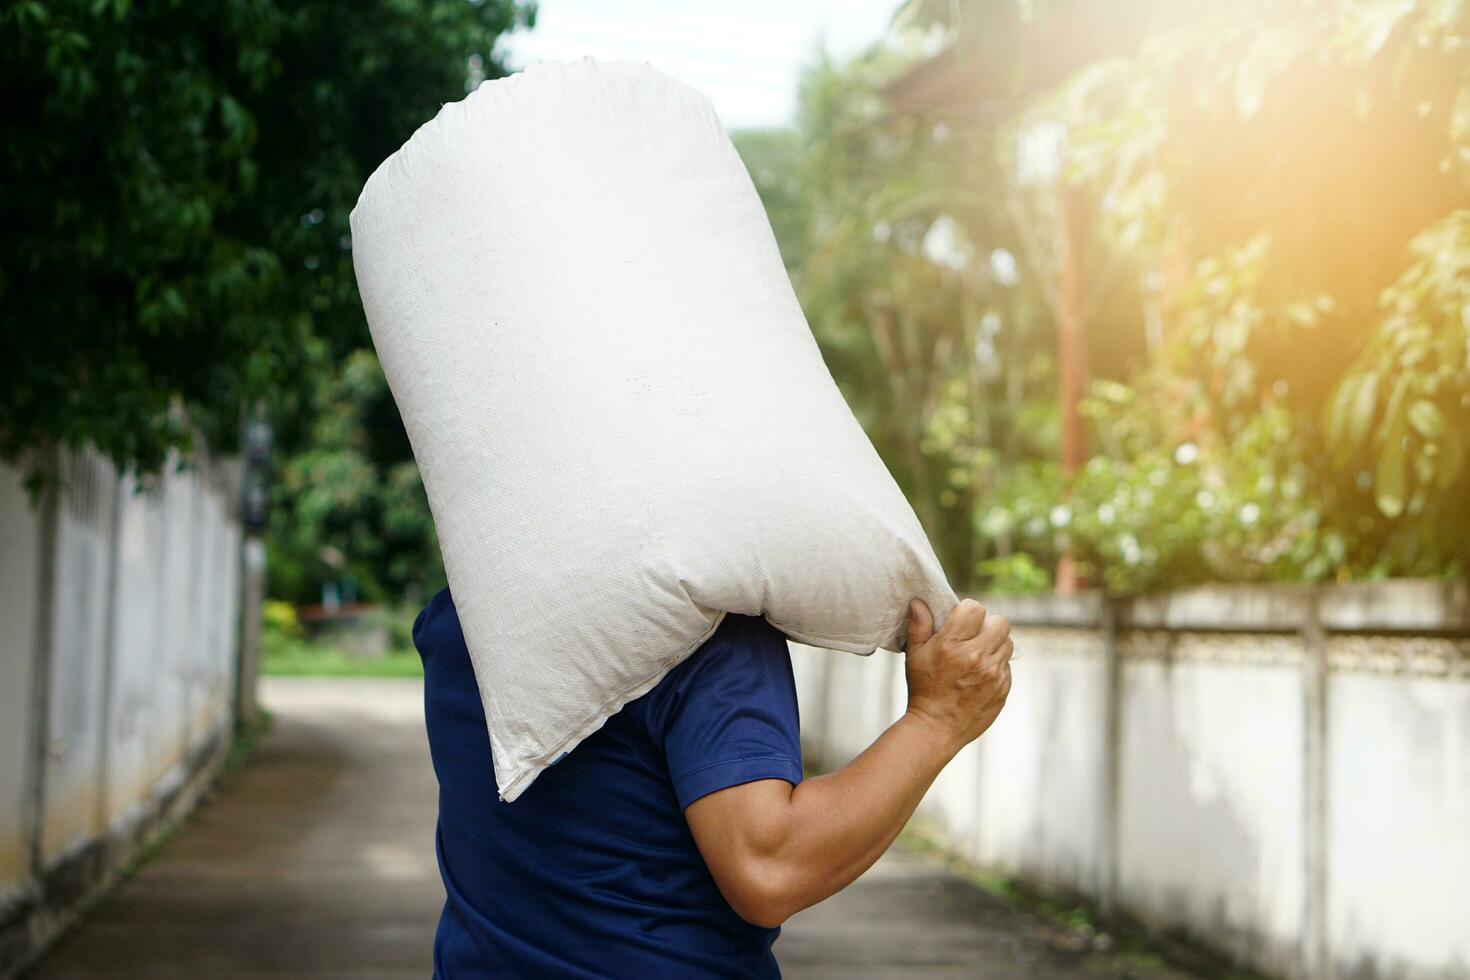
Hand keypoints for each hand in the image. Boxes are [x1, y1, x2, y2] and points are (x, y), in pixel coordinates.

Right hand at [902, 598, 1012, 753]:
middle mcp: (977, 656)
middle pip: (1000, 622)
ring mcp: (993, 673)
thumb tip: (919, 601)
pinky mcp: (1004, 688)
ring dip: (995, 645)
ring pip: (1008, 643)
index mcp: (953, 644)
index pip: (976, 608)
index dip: (969, 611)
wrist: (937, 728)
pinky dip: (997, 666)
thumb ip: (918, 626)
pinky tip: (980, 676)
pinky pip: (1008, 666)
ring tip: (978, 656)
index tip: (962, 621)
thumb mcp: (914, 656)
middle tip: (974, 637)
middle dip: (987, 626)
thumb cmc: (923, 689)